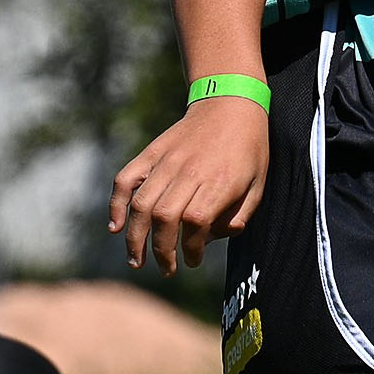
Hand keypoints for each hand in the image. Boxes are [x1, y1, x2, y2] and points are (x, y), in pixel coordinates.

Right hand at [108, 97, 267, 275]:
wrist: (229, 104)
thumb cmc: (248, 149)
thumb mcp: (258, 185)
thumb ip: (238, 216)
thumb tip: (209, 240)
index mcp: (219, 182)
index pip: (195, 222)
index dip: (190, 248)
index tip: (192, 261)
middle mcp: (189, 172)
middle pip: (164, 217)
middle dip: (161, 251)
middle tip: (165, 268)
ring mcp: (166, 161)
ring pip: (142, 204)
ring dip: (135, 238)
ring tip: (136, 261)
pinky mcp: (151, 153)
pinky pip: (125, 179)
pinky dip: (116, 203)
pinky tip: (115, 227)